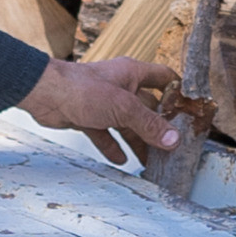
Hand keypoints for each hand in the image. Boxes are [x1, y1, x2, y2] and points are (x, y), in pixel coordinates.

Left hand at [15, 58, 180, 166]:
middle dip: (158, 128)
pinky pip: (106, 134)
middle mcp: (120, 86)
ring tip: (151, 162)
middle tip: (172, 147)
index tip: (191, 110)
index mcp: (132, 74)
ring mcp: (104, 103)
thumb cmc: (82, 88)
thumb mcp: (123, 108)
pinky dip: (113, 147)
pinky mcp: (88, 117)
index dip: (178, 91)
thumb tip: (174, 139)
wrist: (44, 94)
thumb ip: (149, 125)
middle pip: (147, 108)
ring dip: (138, 142)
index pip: (164, 77)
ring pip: (127, 125)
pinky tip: (121, 160)